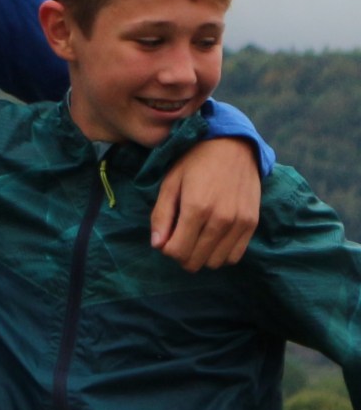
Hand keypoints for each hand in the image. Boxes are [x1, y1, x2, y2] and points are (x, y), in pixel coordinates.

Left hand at [152, 137, 259, 270]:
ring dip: (201, 256)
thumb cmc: (195, 162)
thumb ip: (161, 215)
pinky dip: (221, 254)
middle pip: (195, 261)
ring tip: (197, 238)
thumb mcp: (170, 183)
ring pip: (215, 262)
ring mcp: (239, 223)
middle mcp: (220, 219)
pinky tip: (214, 240)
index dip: (166, 249)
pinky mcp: (252, 223)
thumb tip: (157, 245)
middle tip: (180, 238)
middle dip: (182, 255)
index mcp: (196, 208)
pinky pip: (235, 256)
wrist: (232, 146)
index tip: (167, 237)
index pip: (177, 251)